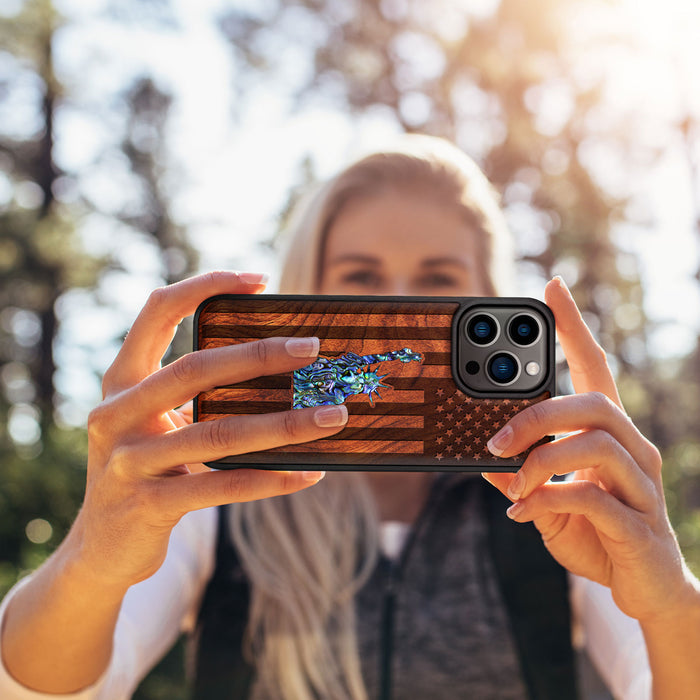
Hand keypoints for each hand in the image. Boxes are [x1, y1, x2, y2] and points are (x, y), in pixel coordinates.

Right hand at [73, 271, 348, 589]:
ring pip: (217, 433)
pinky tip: (309, 473)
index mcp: (122, 381)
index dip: (205, 286)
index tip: (259, 279)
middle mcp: (117, 414)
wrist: (101, 547)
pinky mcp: (148, 505)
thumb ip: (196, 396)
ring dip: (284, 424)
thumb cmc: (146, 469)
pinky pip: (221, 487)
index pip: (157, 312)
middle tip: (311, 349)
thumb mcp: (157, 424)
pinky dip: (271, 479)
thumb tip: (282, 369)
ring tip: (333, 416)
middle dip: (258, 355)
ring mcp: (128, 461)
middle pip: (194, 370)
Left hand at [482, 276, 693, 623]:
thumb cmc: (596, 533)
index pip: (595, 368)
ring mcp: (641, 486)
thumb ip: (521, 478)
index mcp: (609, 435)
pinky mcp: (639, 525)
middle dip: (537, 415)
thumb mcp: (548, 501)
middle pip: (593, 403)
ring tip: (512, 482)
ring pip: (596, 443)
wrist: (644, 589)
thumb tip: (484, 462)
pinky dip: (550, 499)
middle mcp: (633, 450)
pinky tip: (525, 512)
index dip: (575, 327)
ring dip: (541, 460)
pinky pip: (593, 497)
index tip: (552, 288)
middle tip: (495, 441)